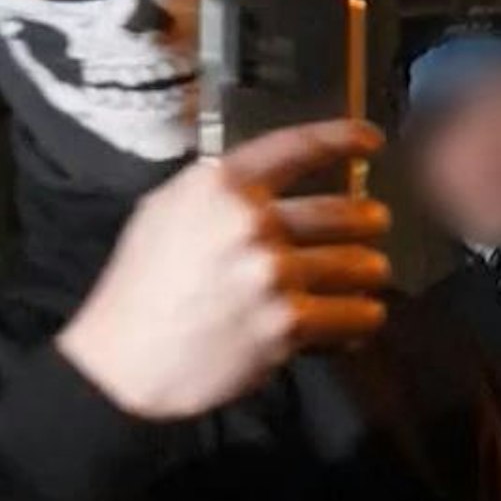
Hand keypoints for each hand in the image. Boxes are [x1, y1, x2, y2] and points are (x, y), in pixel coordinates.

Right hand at [56, 120, 391, 419]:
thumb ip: (217, 191)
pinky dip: (362, 316)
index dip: (343, 138)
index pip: (298, 147)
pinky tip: (363, 316)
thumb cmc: (139, 286)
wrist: (123, 362)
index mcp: (220, 185)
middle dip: (368, 219)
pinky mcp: (286, 324)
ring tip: (372, 274)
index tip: (371, 141)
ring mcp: (272, 274)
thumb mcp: (165, 212)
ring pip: (356, 265)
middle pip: (341, 212)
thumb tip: (265, 179)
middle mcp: (251, 222)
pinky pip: (350, 315)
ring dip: (370, 271)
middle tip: (377, 223)